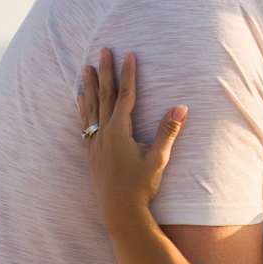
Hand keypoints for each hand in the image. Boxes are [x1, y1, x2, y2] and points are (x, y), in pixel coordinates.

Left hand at [77, 50, 184, 227]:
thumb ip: (168, 131)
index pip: (125, 96)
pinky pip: (84, 123)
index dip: (128, 74)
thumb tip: (181, 108)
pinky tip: (80, 99)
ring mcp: (95, 143)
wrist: (120, 212)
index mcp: (120, 132)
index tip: (128, 55)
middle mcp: (104, 134)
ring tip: (86, 68)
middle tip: (103, 51)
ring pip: (90, 107)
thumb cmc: (141, 187)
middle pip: (104, 96)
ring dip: (89, 86)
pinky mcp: (91, 153)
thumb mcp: (158, 159)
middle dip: (105, 72)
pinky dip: (82, 108)